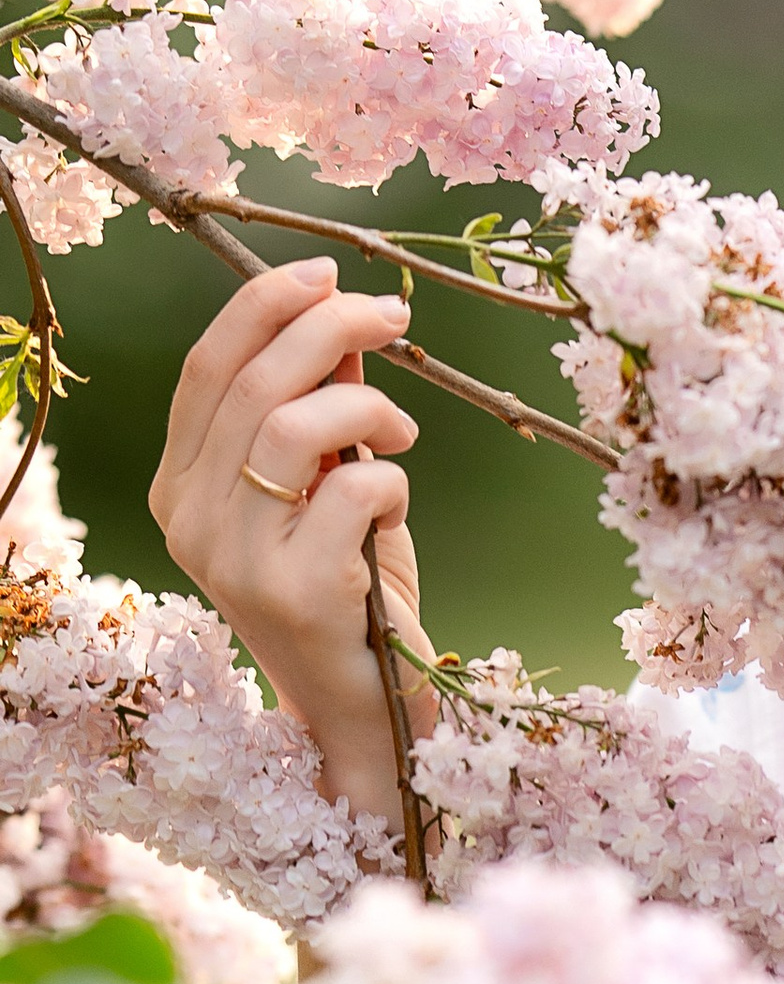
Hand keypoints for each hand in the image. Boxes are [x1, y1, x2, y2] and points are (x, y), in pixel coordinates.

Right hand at [150, 257, 429, 817]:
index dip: (261, 306)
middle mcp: (189, 523)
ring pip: (292, 427)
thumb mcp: (329, 487)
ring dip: (367, 406)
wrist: (368, 713)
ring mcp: (234, 562)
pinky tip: (393, 514)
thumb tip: (344, 319)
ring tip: (402, 432)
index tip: (325, 270)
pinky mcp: (295, 594)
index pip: (204, 371)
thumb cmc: (350, 591)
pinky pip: (352, 489)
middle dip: (329, 326)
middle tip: (393, 316)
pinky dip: (392, 481)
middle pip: (251, 385)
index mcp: (180, 489)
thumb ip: (324, 410)